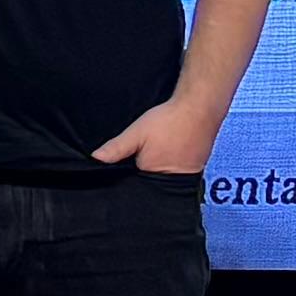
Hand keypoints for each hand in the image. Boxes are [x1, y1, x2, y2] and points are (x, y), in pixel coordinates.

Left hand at [91, 96, 218, 178]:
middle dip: (143, 174)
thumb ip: (116, 148)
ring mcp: (186, 178)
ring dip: (158, 169)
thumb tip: (96, 159)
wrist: (199, 108)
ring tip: (159, 150)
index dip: (129, 177)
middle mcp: (172, 183)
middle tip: (147, 153)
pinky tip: (169, 151)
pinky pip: (177, 173)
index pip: (136, 187)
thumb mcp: (137, 133)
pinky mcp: (195, 170)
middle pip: (151, 185)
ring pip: (164, 178)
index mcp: (154, 177)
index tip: (127, 166)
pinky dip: (172, 165)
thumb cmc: (170, 121)